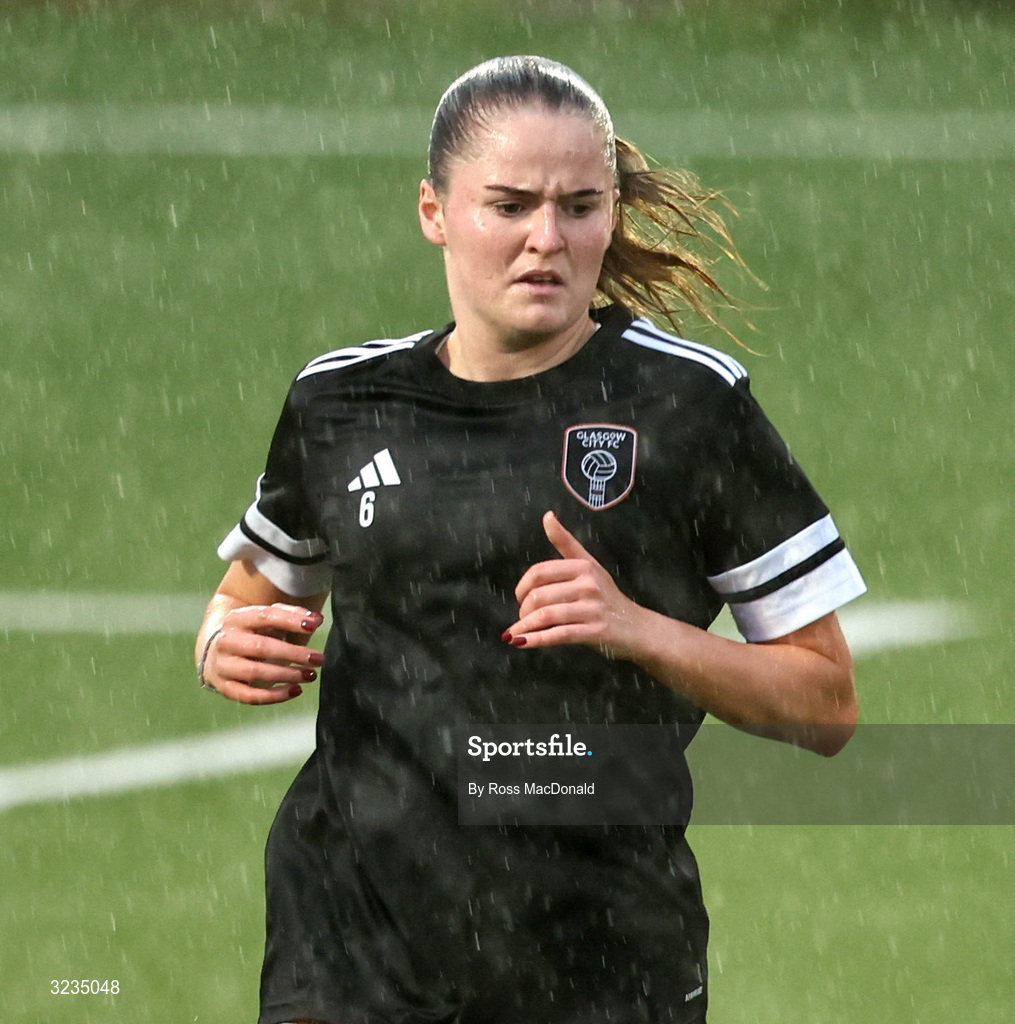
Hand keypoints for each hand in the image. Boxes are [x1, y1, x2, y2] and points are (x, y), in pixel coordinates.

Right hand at [201, 603, 324, 704]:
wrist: (219, 651)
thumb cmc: (253, 632)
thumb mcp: (269, 618)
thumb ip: (294, 615)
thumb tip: (317, 620)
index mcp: (237, 618)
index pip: (264, 616)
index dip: (290, 621)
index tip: (313, 627)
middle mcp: (226, 641)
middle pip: (260, 647)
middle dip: (292, 653)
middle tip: (317, 659)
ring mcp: (222, 665)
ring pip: (254, 672)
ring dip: (286, 675)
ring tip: (310, 675)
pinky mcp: (224, 687)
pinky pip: (249, 696)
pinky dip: (274, 696)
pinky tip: (295, 690)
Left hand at [504, 511, 641, 657]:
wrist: (638, 628)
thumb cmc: (608, 597)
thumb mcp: (590, 566)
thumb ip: (566, 543)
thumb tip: (548, 516)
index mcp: (583, 566)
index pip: (539, 572)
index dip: (522, 586)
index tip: (520, 597)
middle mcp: (588, 585)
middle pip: (539, 595)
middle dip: (523, 610)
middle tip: (523, 618)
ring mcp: (592, 609)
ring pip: (545, 616)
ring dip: (524, 627)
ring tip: (517, 633)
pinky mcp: (595, 632)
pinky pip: (558, 635)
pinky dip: (535, 640)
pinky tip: (521, 642)